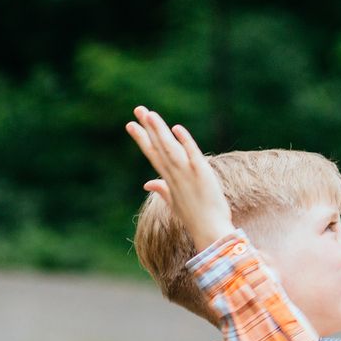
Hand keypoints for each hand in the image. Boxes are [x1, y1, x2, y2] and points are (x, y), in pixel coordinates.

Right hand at [125, 106, 234, 251]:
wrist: (210, 231)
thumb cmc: (194, 217)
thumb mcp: (174, 203)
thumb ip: (161, 189)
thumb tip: (147, 184)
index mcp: (168, 180)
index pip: (153, 154)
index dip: (142, 138)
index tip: (131, 124)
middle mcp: (175, 175)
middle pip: (159, 147)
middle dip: (148, 128)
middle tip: (137, 109)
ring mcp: (187, 174)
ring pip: (170, 148)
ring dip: (160, 130)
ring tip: (150, 114)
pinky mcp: (202, 174)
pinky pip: (192, 154)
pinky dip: (185, 142)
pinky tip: (177, 128)